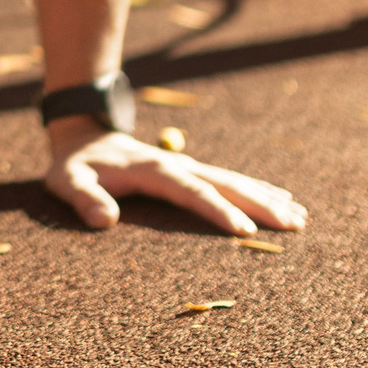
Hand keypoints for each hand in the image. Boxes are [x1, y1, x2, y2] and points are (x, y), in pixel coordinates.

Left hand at [43, 119, 307, 234]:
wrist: (81, 136)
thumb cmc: (73, 167)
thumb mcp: (66, 182)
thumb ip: (83, 199)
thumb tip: (104, 220)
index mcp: (152, 169)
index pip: (191, 192)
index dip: (217, 211)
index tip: (244, 232)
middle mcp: (177, 164)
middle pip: (225, 184)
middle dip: (260, 204)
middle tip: (295, 223)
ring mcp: (186, 165)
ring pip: (233, 181)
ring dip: (266, 197)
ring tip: (301, 216)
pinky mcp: (190, 171)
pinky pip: (228, 181)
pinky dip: (256, 190)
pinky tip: (281, 199)